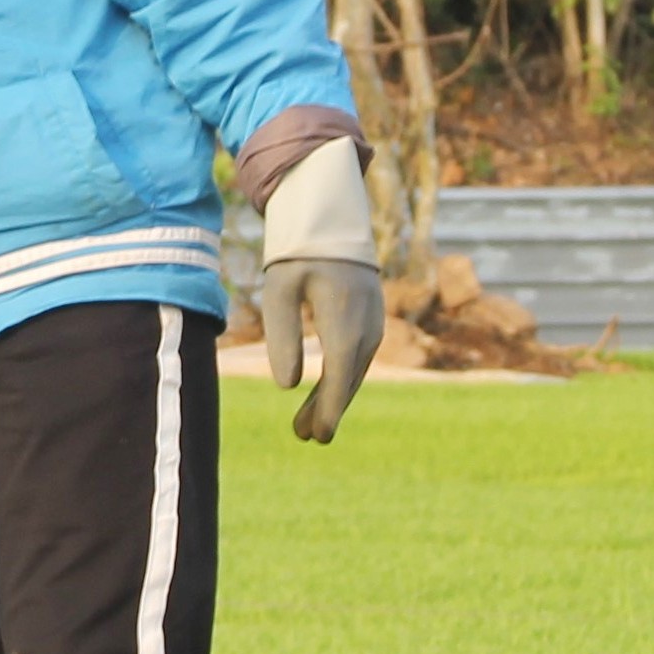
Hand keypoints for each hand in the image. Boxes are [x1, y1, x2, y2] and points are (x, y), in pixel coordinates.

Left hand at [250, 132, 382, 444]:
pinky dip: (341, 378)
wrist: (331, 215)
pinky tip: (321, 393)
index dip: (329, 408)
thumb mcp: (279, 289)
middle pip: (349, 378)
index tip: (318, 436)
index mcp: (345, 316)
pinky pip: (357, 357)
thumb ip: (282, 336)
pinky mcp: (370, 318)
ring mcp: (373, 321)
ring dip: (333, 398)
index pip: (340, 373)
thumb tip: (288, 386)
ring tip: (306, 427)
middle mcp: (367, 323)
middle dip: (328, 410)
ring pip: (354, 370)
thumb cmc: (298, 250)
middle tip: (305, 439)